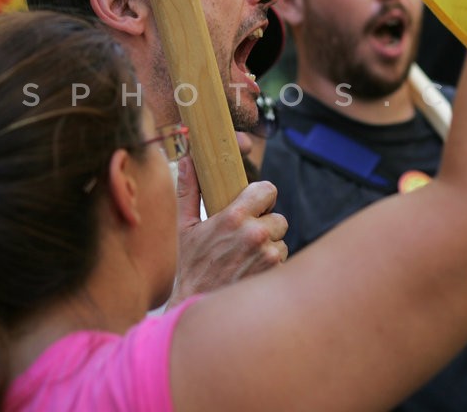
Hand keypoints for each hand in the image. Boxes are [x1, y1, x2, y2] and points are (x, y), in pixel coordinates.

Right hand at [166, 156, 287, 306]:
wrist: (197, 306)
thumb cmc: (189, 267)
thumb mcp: (184, 228)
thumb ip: (190, 191)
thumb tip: (188, 160)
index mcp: (234, 217)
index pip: (268, 189)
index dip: (261, 197)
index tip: (253, 206)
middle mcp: (255, 234)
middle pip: (278, 218)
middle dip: (264, 226)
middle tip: (244, 238)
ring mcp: (268, 255)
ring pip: (281, 241)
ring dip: (268, 247)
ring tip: (245, 258)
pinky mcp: (275, 274)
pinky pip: (282, 260)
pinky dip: (270, 264)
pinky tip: (250, 271)